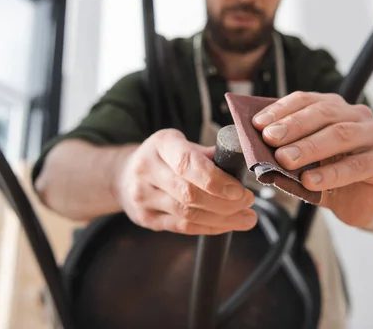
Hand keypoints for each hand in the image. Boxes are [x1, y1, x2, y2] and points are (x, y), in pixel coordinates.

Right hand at [115, 129, 256, 234]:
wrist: (124, 175)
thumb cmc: (163, 158)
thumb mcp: (182, 144)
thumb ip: (209, 155)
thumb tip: (242, 165)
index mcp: (161, 144)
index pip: (188, 164)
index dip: (217, 181)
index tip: (240, 190)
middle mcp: (147, 169)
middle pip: (190, 194)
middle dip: (226, 202)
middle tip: (249, 202)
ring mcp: (143, 197)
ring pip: (187, 214)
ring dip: (223, 219)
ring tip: (246, 217)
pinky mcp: (145, 218)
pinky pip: (182, 228)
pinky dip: (210, 227)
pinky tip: (227, 224)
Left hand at [252, 91, 372, 227]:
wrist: (363, 201)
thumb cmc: (329, 174)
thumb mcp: (305, 160)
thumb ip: (287, 150)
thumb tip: (256, 149)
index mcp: (334, 107)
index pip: (306, 100)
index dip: (281, 109)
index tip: (257, 124)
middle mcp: (357, 115)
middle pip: (323, 113)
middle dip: (293, 125)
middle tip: (269, 138)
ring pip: (340, 135)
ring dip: (309, 147)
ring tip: (285, 159)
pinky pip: (356, 165)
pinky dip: (330, 173)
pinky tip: (310, 181)